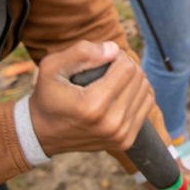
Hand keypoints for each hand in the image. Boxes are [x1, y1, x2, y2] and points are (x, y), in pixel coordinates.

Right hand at [29, 41, 154, 156]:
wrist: (42, 133)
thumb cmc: (48, 95)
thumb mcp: (51, 67)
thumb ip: (81, 52)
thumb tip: (114, 49)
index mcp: (93, 106)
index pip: (127, 68)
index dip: (117, 56)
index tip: (103, 58)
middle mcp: (110, 124)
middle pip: (138, 78)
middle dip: (126, 65)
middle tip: (108, 67)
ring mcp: (120, 135)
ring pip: (145, 90)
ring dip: (133, 80)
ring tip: (113, 79)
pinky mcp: (125, 141)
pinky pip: (146, 106)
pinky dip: (137, 95)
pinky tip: (120, 93)